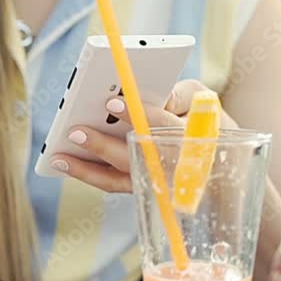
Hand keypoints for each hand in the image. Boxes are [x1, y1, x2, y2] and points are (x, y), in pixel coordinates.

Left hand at [51, 79, 238, 192]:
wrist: (221, 160)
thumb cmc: (204, 119)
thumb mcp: (201, 98)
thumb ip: (178, 93)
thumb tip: (147, 96)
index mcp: (195, 138)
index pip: (163, 125)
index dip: (137, 113)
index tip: (112, 101)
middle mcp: (176, 166)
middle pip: (136, 157)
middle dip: (105, 145)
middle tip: (76, 131)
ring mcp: (159, 181)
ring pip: (120, 177)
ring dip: (86, 168)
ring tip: (59, 155)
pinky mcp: (143, 187)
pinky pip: (112, 183)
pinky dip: (87, 174)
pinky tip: (64, 162)